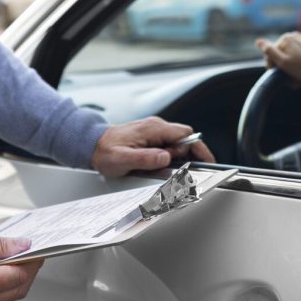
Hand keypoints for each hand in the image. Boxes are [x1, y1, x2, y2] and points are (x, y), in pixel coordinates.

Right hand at [0, 227, 42, 300]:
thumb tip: (22, 246)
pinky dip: (2, 283)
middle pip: (16, 290)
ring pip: (6, 296)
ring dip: (16, 278)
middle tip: (33, 253)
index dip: (32, 262)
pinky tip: (2, 268)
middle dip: (29, 272)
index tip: (40, 250)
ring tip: (19, 258)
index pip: (17, 276)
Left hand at [91, 117, 214, 177]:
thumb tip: (166, 157)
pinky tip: (160, 168)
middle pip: (185, 140)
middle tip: (180, 172)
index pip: (185, 135)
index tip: (207, 161)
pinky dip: (170, 158)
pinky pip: (168, 147)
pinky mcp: (151, 138)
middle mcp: (156, 127)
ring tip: (163, 171)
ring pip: (177, 144)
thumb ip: (145, 158)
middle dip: (188, 157)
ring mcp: (154, 132)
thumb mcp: (123, 159)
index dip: (199, 148)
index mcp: (153, 129)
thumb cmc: (105, 151)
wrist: (92, 144)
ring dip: (177, 159)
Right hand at [256, 32, 300, 89]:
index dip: (272, 64)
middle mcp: (296, 35)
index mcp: (286, 39)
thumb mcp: (283, 63)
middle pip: (284, 51)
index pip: (272, 52)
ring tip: (299, 74)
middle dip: (284, 63)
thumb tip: (258, 41)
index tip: (277, 74)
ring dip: (294, 61)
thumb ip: (269, 51)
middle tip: (289, 77)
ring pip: (295, 51)